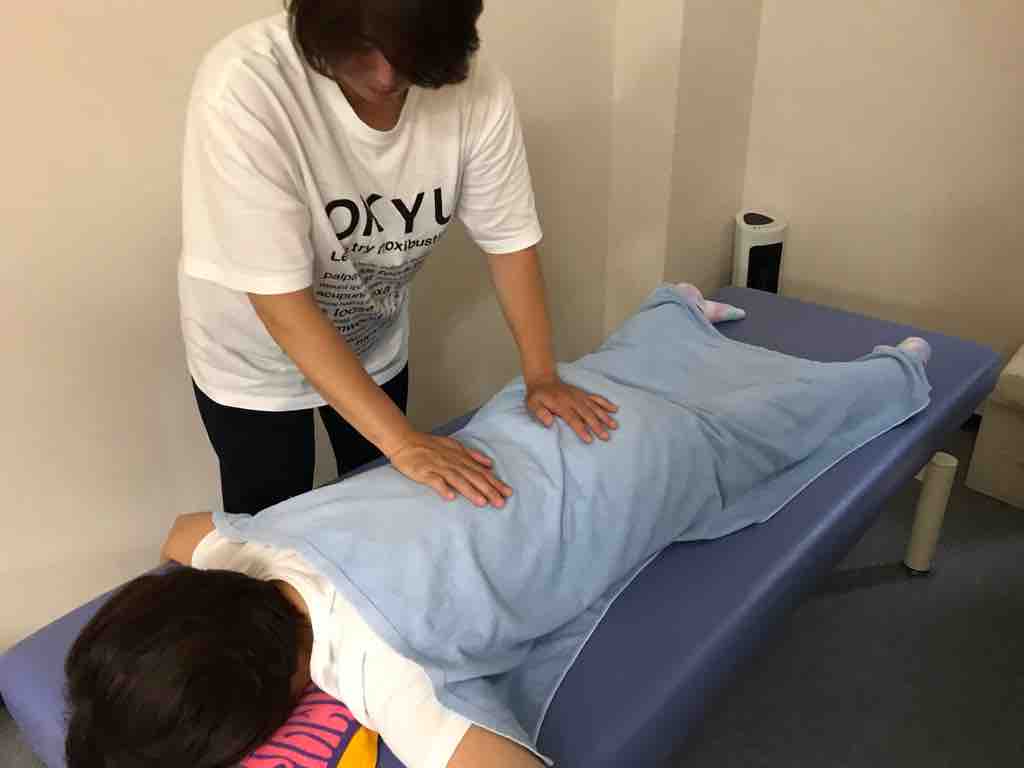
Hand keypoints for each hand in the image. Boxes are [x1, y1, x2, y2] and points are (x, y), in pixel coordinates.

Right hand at [388, 432, 512, 507]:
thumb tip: (489, 463)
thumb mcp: (454, 446)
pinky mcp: (424, 471)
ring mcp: (438, 466)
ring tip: (482, 502)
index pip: (481, 472)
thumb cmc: (429, 445)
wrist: (405, 441)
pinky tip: (451, 497)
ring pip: (457, 479)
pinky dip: (443, 488)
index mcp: (460, 457)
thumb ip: (472, 455)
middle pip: (473, 477)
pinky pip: (435, 480)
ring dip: (470, 491)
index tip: (507, 493)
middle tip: (500, 502)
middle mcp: (453, 462)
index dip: (495, 482)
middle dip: (488, 490)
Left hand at [525, 375, 618, 442]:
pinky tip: (615, 409)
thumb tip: (549, 422)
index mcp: (560, 405)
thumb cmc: (537, 396)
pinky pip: (596, 398)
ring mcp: (579, 396)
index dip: (581, 429)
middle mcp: (573, 400)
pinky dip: (606, 403)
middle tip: (606, 436)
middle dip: (597, 426)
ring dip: (605, 416)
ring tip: (614, 426)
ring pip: (594, 407)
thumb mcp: (533, 404)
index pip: (573, 419)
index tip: (589, 439)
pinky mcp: (583, 394)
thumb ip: (540, 413)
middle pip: (587, 414)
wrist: (543, 380)